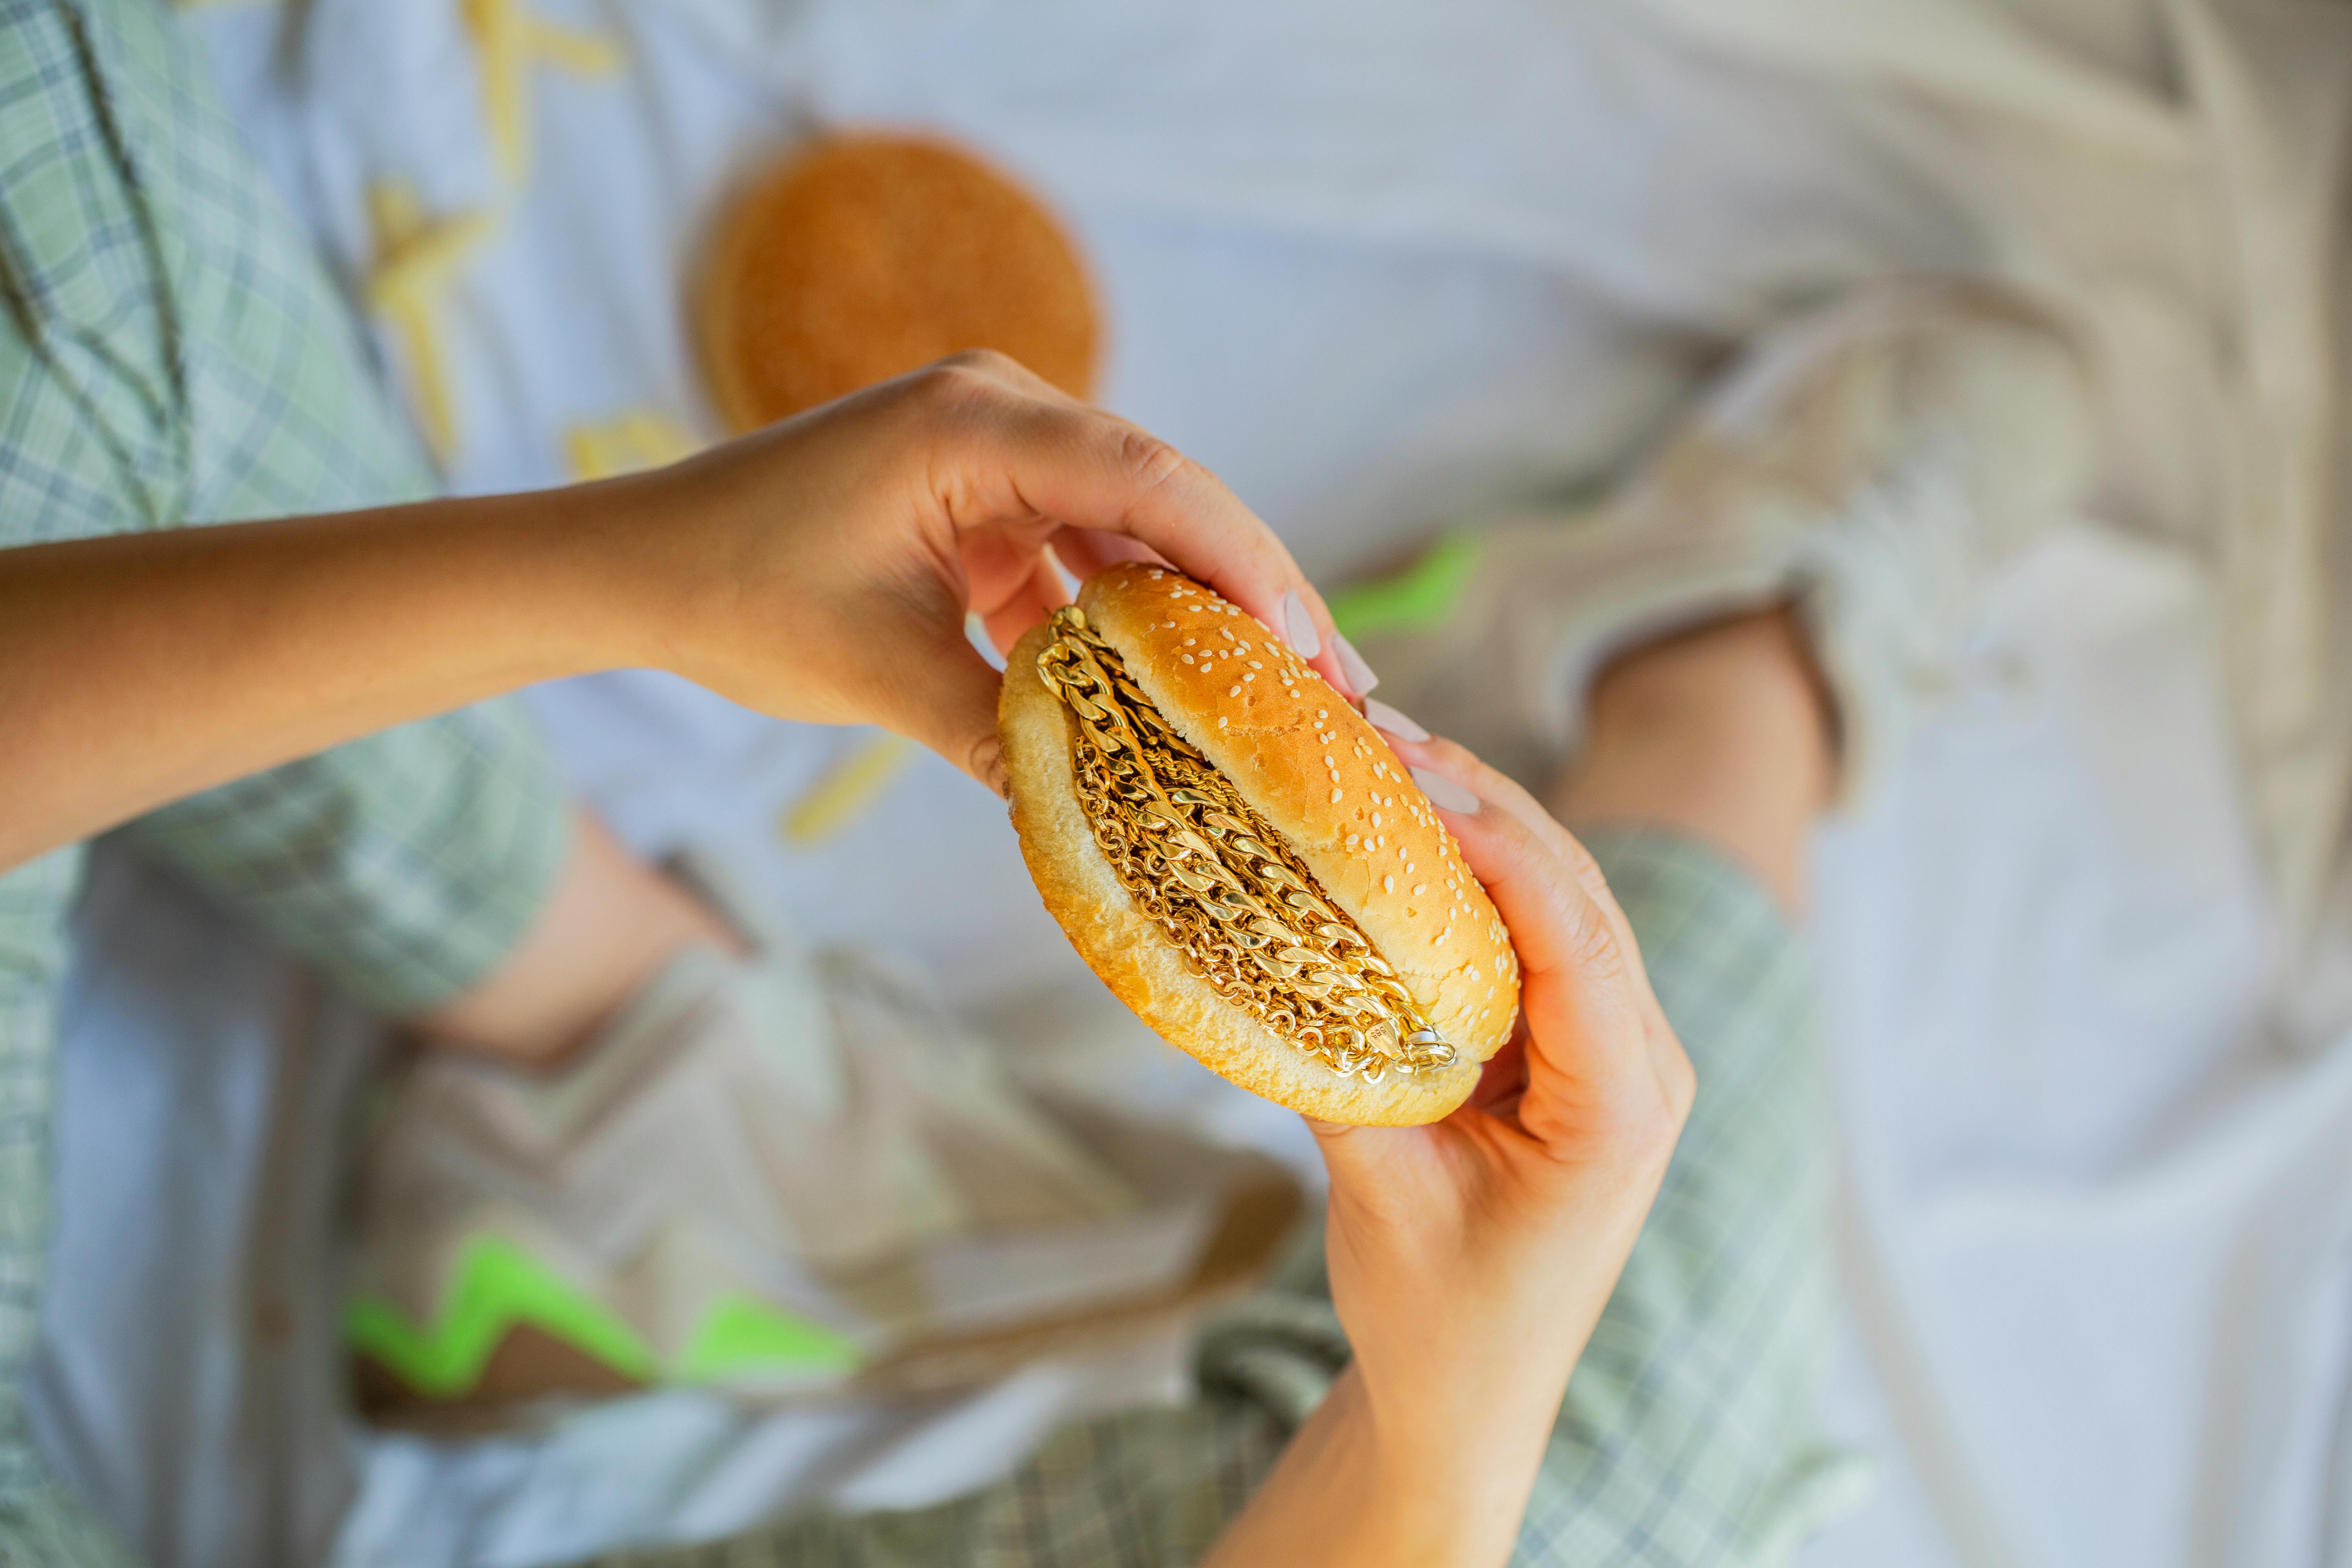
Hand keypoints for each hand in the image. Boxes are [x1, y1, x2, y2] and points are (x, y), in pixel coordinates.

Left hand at [625, 351, 1349, 791]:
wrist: (638, 567)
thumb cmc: (737, 596)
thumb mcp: (879, 675)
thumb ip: (1001, 732)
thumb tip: (1109, 816)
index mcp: (973, 426)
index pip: (1146, 478)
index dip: (1241, 560)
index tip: (1307, 645)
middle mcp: (999, 415)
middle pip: (1161, 498)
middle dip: (1248, 592)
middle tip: (1336, 687)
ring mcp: (995, 453)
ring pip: (1132, 531)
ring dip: (1198, 614)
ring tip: (1285, 700)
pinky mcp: (984, 500)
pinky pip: (1081, 555)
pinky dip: (1126, 621)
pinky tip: (1182, 694)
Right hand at [1206, 737, 1693, 1567]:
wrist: (1470, 1402)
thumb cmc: (1439, 1323)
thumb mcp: (1384, 1197)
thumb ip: (1347, 1076)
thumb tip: (1282, 953)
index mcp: (1621, 1108)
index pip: (1576, 938)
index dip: (1500, 845)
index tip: (1417, 778)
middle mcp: (1645, 1066)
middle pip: (1578, 895)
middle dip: (1486, 802)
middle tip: (1382, 732)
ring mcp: (1618, 1054)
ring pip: (1562, 901)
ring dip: (1482, 824)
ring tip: (1388, 754)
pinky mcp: (1576, 1052)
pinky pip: (1537, 937)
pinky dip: (1477, 877)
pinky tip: (1410, 833)